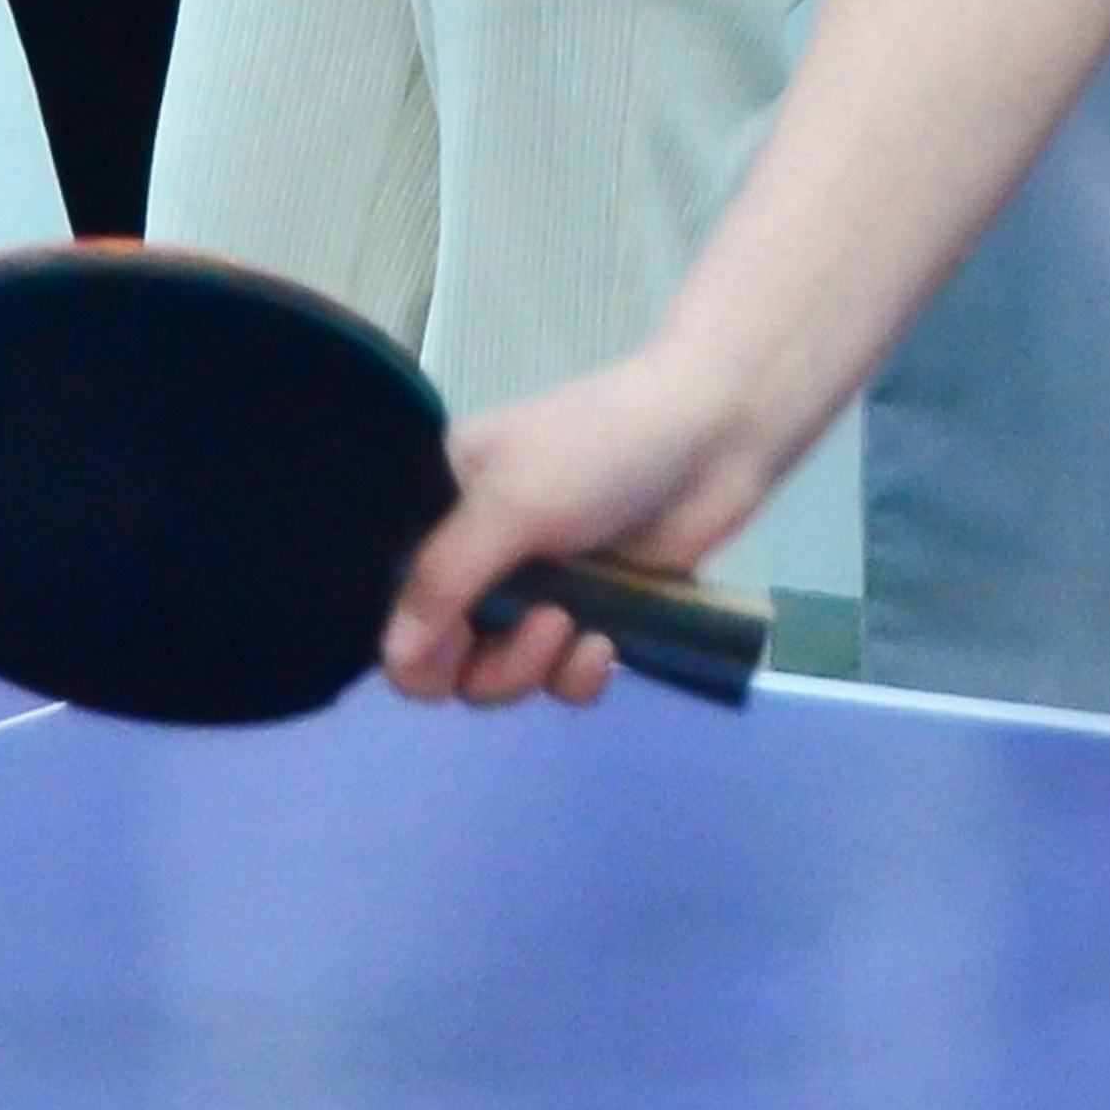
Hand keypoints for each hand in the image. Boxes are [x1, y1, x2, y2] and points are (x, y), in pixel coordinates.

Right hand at [386, 342, 782, 710]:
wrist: (718, 433)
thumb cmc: (604, 447)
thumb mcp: (512, 502)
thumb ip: (444, 580)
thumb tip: (392, 654)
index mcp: (440, 506)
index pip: (392, 600)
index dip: (417, 642)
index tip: (460, 640)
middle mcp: (478, 552)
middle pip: (444, 656)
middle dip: (489, 665)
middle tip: (544, 629)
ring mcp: (536, 587)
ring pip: (500, 676)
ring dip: (534, 671)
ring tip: (579, 629)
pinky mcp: (592, 612)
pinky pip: (558, 676)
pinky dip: (578, 673)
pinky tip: (609, 644)